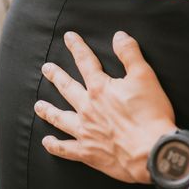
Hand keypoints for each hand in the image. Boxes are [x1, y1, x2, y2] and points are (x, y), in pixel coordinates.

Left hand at [34, 31, 176, 183]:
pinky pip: (66, 148)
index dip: (77, 47)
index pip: (86, 62)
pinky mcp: (88, 152)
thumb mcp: (145, 77)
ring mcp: (85, 131)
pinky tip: (47, 142)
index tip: (69, 38)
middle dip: (56, 76)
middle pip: (67, 88)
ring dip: (49, 110)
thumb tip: (119, 36)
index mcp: (101, 89)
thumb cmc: (150, 114)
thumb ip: (130, 54)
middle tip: (46, 68)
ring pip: (60, 118)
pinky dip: (55, 146)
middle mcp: (88, 108)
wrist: (150, 151)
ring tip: (38, 106)